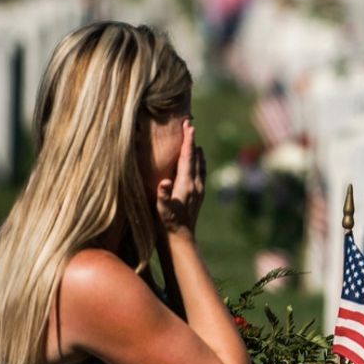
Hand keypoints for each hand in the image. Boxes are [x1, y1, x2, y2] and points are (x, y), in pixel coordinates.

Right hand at [157, 121, 205, 236]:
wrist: (181, 238)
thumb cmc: (168, 223)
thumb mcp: (163, 209)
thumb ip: (163, 195)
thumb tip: (165, 183)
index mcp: (187, 184)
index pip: (188, 157)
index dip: (188, 141)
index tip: (189, 126)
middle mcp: (196, 184)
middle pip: (196, 157)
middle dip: (192, 141)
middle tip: (189, 125)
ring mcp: (199, 189)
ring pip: (200, 164)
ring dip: (196, 151)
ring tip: (193, 139)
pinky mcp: (199, 194)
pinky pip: (201, 172)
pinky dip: (199, 162)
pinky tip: (197, 161)